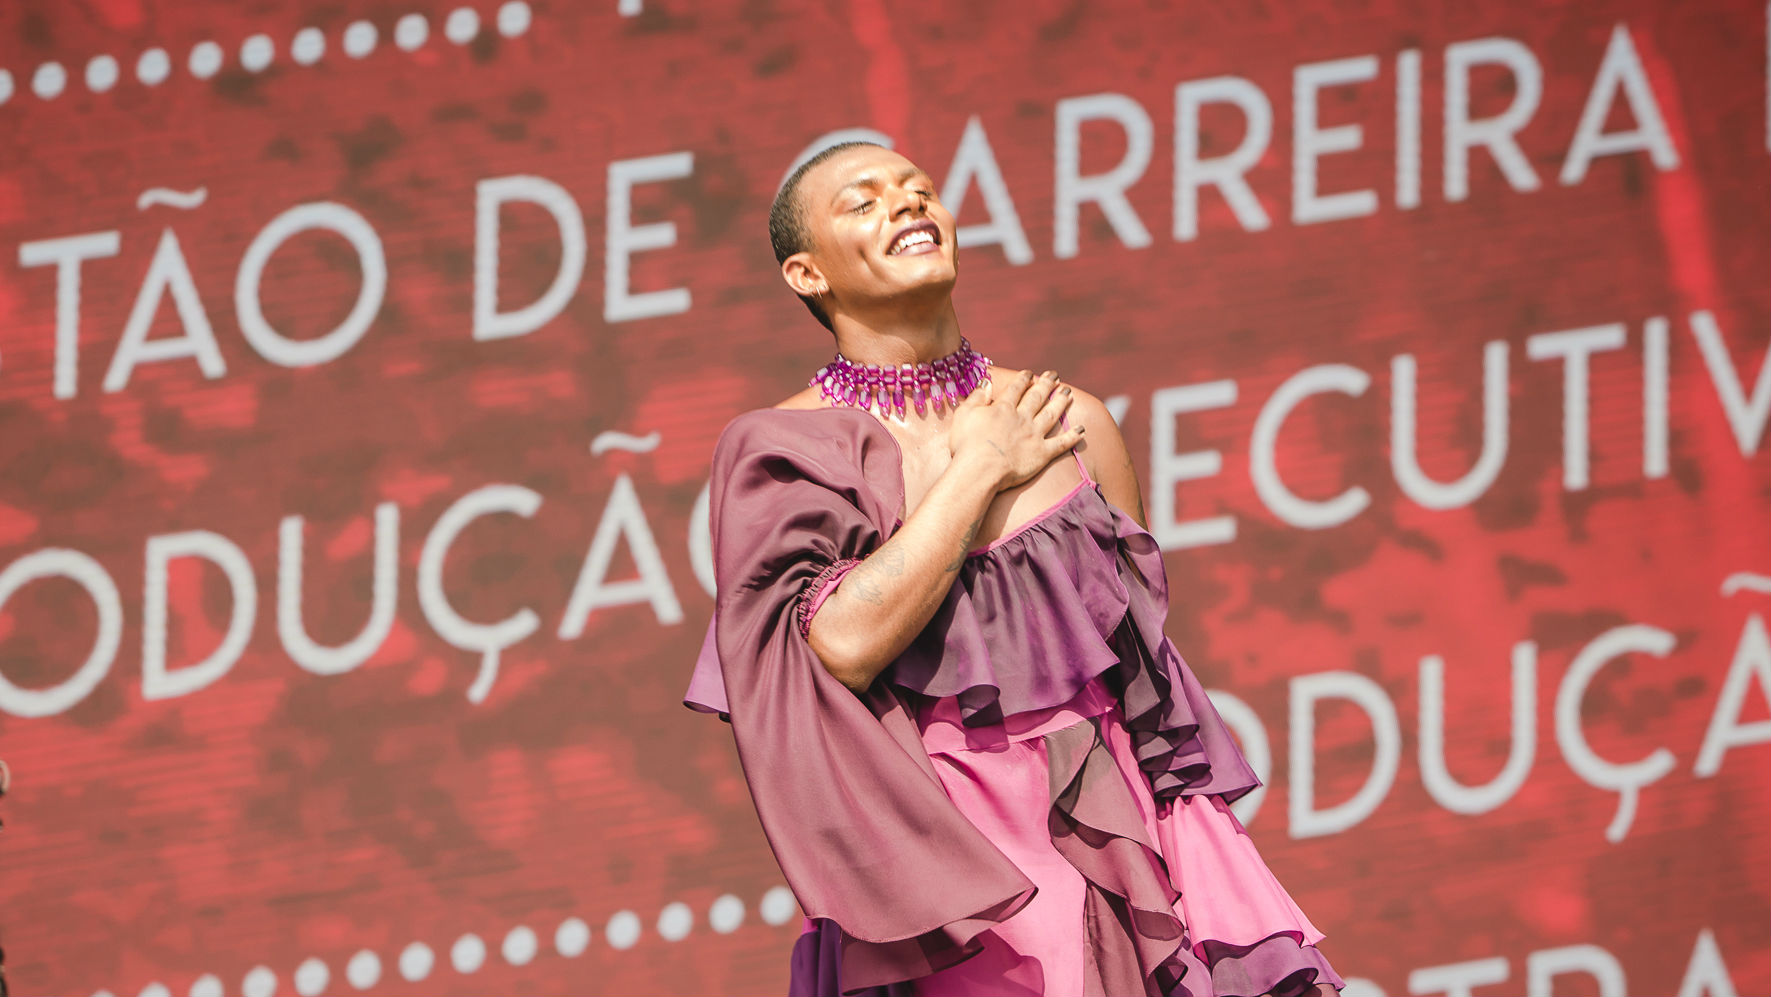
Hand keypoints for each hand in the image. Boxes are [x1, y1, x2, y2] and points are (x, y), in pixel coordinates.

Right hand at [949, 369, 1084, 489]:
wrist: (980, 470)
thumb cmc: (967, 444)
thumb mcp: (965, 415)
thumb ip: (977, 397)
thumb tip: (986, 383)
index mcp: (1003, 408)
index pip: (1016, 389)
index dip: (1024, 379)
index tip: (1029, 373)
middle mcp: (1022, 418)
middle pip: (1037, 397)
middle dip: (1046, 384)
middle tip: (1054, 375)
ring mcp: (1034, 435)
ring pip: (1051, 414)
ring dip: (1060, 402)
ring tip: (1067, 393)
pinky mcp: (1042, 454)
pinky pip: (1061, 443)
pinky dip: (1072, 436)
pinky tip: (1082, 429)